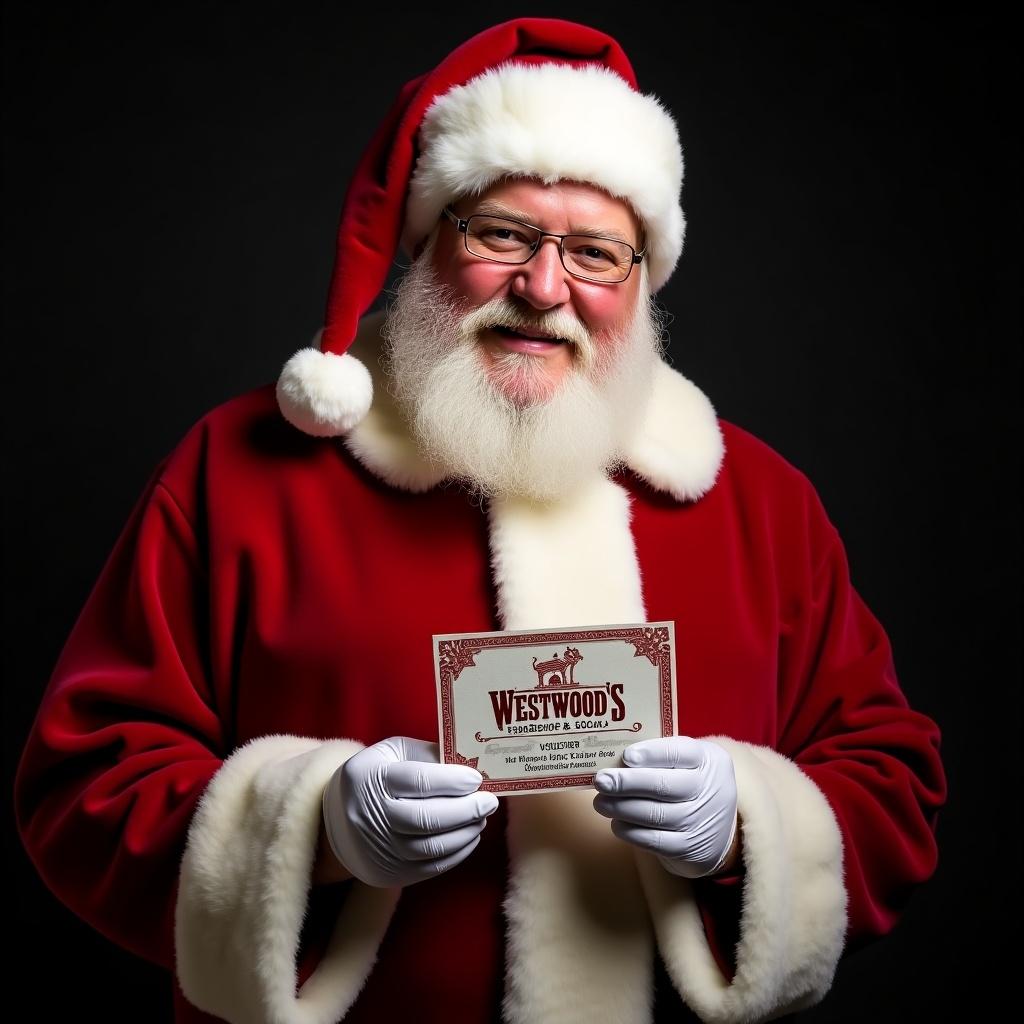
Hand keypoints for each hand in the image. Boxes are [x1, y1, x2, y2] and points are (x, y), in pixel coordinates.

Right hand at [321, 736, 497, 887]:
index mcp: (369, 777)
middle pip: (424, 818)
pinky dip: (457, 853)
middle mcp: (369, 815)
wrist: (340, 817)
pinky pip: (430, 868)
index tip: (476, 779)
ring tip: (481, 818)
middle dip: (465, 810)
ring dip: (464, 833)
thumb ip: (428, 754)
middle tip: (489, 802)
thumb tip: (471, 763)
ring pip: (430, 847)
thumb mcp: (394, 752)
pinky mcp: (387, 873)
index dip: (451, 780)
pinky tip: (469, 836)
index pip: (417, 781)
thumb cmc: (378, 775)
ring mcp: (377, 848)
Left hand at [593, 737, 738, 879]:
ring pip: (654, 814)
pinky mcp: (688, 847)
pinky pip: (654, 840)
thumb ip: (660, 755)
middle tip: (601, 781)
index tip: (626, 756)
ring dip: (621, 808)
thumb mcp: (688, 762)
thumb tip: (615, 759)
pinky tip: (616, 823)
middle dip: (627, 783)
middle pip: (663, 785)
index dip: (651, 753)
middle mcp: (708, 789)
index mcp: (707, 760)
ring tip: (601, 802)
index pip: (680, 752)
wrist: (719, 828)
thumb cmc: (691, 783)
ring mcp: (699, 820)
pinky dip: (630, 831)